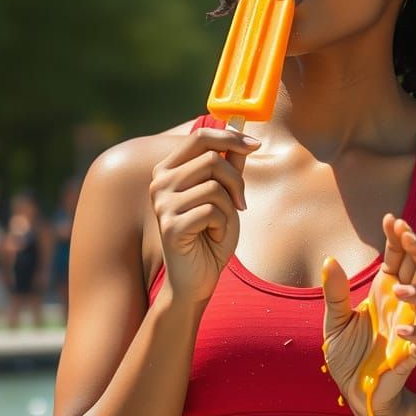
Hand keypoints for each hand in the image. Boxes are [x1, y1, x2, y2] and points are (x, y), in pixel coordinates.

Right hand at [150, 126, 260, 302]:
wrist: (196, 278)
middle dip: (236, 182)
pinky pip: (212, 212)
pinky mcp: (171, 226)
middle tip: (240, 204)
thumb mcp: (225, 196)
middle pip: (212, 160)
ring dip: (229, 208)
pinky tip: (213, 236)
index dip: (230, 136)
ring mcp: (162, 204)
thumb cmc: (210, 235)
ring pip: (215, 187)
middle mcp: (160, 183)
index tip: (256, 146)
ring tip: (220, 224)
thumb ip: (230, 167)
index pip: (200, 137)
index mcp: (168, 170)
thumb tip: (245, 139)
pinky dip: (223, 225)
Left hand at [321, 213, 415, 415]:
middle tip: (408, 236)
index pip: (400, 256)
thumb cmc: (349, 355)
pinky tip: (399, 330)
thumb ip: (334, 293)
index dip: (399, 236)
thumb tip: (330, 260)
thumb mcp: (334, 322)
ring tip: (398, 290)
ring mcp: (413, 327)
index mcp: (387, 290)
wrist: (355, 393)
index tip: (391, 219)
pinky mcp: (414, 353)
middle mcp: (404, 304)